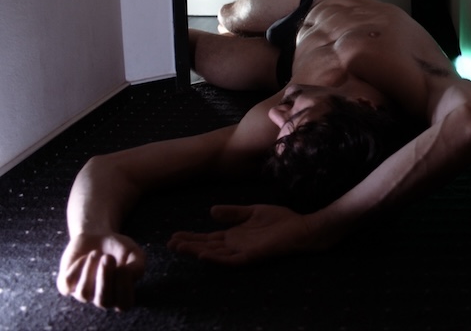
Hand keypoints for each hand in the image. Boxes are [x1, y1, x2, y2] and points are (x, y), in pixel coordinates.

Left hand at [56, 233, 145, 309]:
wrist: (97, 236)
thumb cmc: (119, 248)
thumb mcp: (134, 253)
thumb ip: (137, 266)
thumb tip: (127, 274)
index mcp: (120, 295)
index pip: (124, 304)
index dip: (125, 287)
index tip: (126, 267)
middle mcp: (101, 298)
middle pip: (103, 301)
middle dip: (106, 278)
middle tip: (108, 257)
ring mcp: (83, 294)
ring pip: (84, 293)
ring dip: (91, 269)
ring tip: (96, 253)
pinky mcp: (66, 285)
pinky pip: (68, 283)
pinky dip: (77, 266)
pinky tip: (85, 257)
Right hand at [167, 204, 330, 264]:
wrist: (301, 228)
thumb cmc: (280, 221)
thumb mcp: (253, 211)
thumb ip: (234, 212)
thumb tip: (211, 210)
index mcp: (234, 235)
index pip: (208, 237)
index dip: (191, 237)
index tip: (173, 235)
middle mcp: (235, 245)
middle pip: (207, 246)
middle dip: (188, 245)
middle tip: (169, 243)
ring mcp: (242, 251)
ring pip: (215, 254)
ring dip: (197, 251)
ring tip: (180, 248)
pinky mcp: (252, 256)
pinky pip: (232, 260)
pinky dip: (217, 259)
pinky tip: (204, 255)